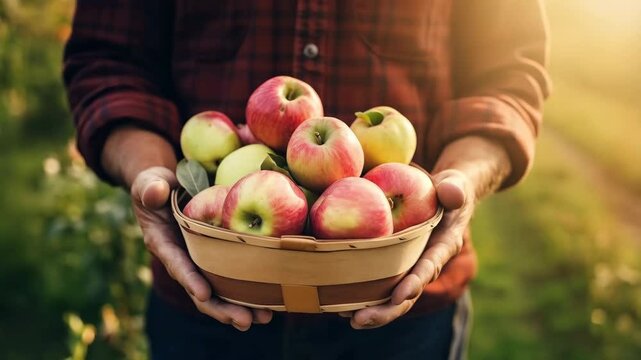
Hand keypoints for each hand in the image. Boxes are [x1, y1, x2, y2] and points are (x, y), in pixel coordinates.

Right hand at [131, 166, 272, 330]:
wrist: (168, 190)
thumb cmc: (156, 185)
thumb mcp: (148, 183)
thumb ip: (149, 187)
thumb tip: (154, 191)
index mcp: (164, 245)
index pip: (177, 265)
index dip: (190, 280)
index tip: (204, 295)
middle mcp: (183, 260)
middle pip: (202, 291)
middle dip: (222, 308)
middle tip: (244, 320)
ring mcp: (201, 263)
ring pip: (220, 292)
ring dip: (241, 307)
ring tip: (264, 318)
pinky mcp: (217, 260)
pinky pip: (233, 280)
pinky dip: (250, 293)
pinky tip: (272, 303)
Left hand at [345, 169, 473, 328]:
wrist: (441, 196)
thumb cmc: (447, 189)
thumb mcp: (455, 185)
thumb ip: (455, 188)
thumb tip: (452, 193)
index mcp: (442, 248)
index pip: (428, 267)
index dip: (415, 283)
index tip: (400, 296)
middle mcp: (423, 264)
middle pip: (405, 295)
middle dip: (384, 311)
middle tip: (358, 320)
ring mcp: (405, 267)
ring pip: (386, 296)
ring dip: (366, 309)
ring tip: (339, 316)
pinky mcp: (389, 264)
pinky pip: (373, 281)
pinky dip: (355, 293)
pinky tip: (330, 299)